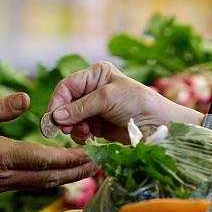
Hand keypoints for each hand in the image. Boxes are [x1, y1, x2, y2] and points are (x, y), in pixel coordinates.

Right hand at [48, 61, 202, 143]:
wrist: (158, 125)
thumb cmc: (137, 103)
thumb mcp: (106, 99)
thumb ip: (79, 107)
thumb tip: (55, 117)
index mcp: (96, 74)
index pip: (67, 86)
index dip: (58, 101)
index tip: (53, 118)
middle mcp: (94, 90)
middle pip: (67, 104)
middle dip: (65, 117)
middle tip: (67, 130)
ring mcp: (96, 108)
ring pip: (71, 119)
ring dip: (73, 128)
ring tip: (83, 133)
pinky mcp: (99, 125)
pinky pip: (80, 130)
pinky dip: (80, 135)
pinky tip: (88, 137)